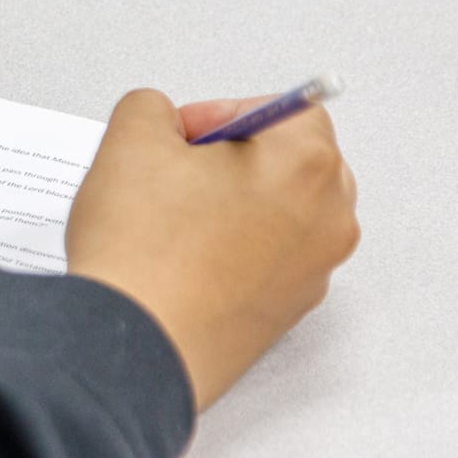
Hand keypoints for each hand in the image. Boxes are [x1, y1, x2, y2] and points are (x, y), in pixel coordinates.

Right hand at [65, 90, 359, 410]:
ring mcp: (312, 274)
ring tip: (175, 220)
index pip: (286, 111)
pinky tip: (180, 261)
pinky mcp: (285, 316)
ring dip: (235, 207)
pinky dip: (232, 254)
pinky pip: (268, 264)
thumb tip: (161, 121)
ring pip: (282, 216)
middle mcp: (327, 221)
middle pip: (295, 164)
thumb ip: (152, 109)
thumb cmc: (143, 254)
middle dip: (237, 160)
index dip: (225, 112)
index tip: (182, 134)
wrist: (134, 348)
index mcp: (306, 165)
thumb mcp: (130, 141)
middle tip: (179, 172)